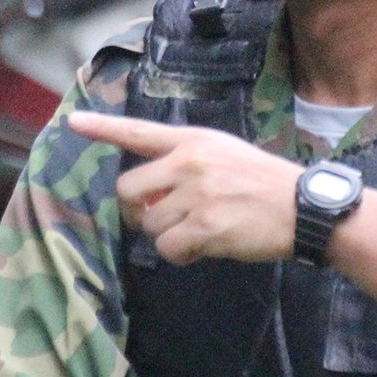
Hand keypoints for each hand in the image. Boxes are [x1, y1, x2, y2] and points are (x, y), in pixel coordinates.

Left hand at [67, 111, 300, 263]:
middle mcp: (190, 162)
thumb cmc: (263, 184)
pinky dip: (180, 254)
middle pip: (127, 190)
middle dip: (139, 209)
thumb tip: (148, 196)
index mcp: (193, 141)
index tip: (73, 122)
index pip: (138, 132)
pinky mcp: (205, 225)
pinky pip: (167, 247)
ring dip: (167, 235)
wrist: (302, 207)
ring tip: (200, 230)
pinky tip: (204, 246)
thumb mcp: (224, 154)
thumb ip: (184, 165)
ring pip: (148, 224)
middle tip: (164, 217)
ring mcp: (197, 194)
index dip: (102, 128)